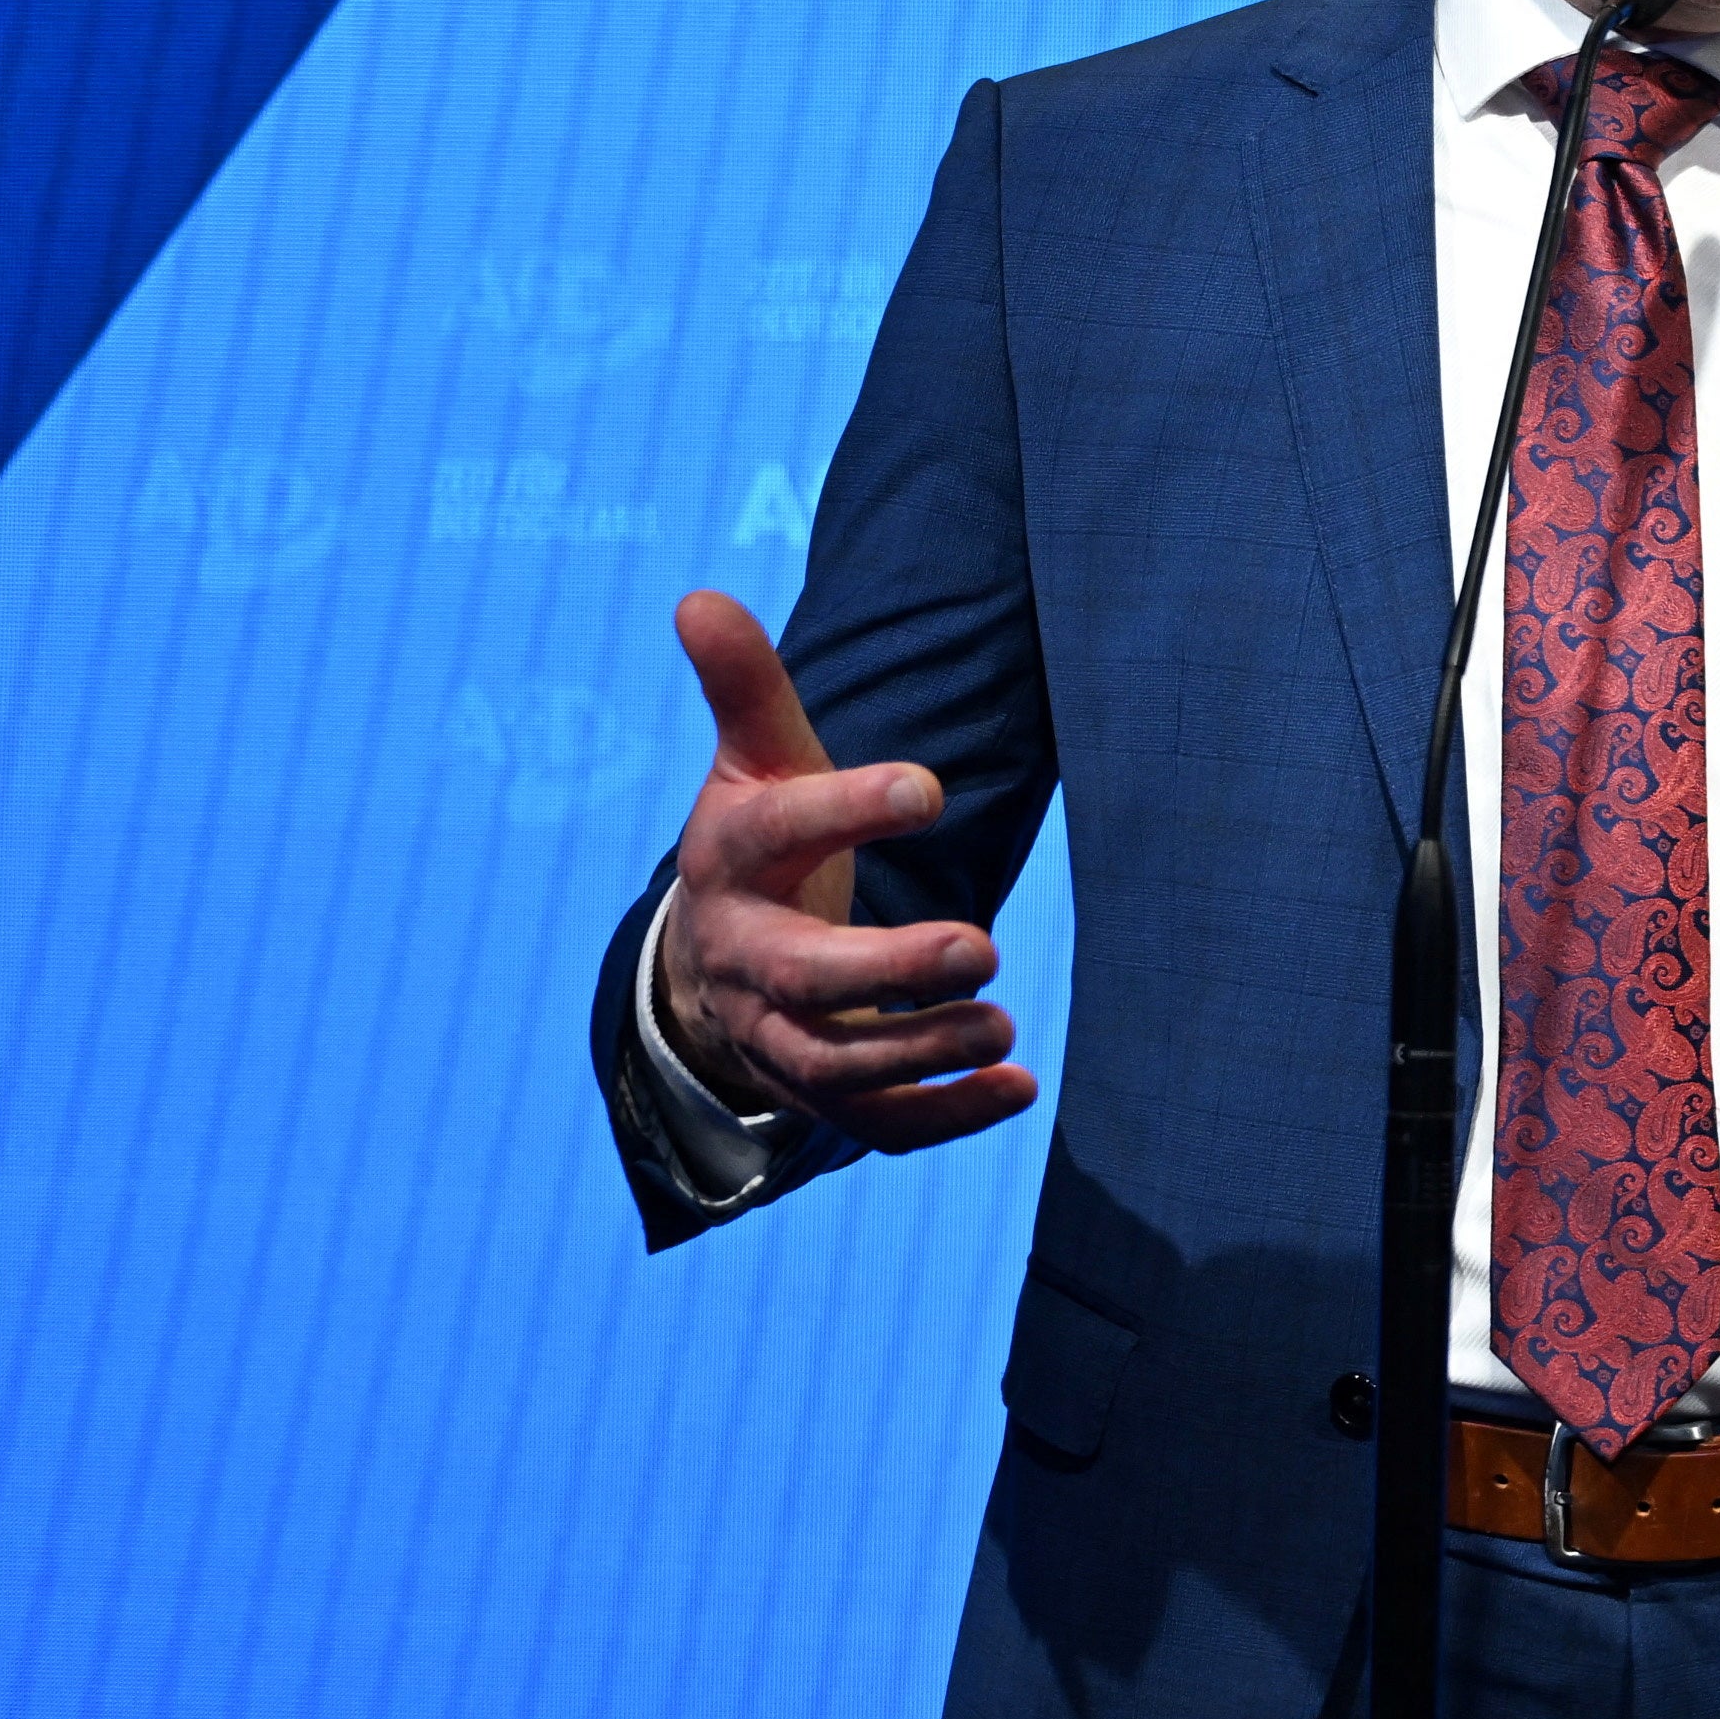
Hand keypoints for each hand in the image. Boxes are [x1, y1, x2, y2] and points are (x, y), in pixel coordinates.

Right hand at [649, 590, 1034, 1150]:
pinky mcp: (816, 1088)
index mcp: (732, 860)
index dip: (846, 808)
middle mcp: (744, 955)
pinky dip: (944, 1116)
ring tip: (1002, 1022)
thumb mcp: (754, 761)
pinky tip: (1018, 1087)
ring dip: (922, 1051)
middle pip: (804, 977)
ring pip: (836, 1064)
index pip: (778, 835)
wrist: (711, 958)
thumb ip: (746, 687)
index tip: (930, 788)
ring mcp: (775, 1032)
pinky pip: (874, 1123)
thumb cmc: (763, 840)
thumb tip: (701, 595)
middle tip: (981, 947)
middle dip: (889, 970)